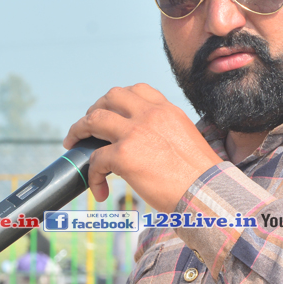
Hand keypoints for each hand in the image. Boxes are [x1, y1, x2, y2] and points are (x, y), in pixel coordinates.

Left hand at [64, 84, 223, 211]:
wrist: (208, 193)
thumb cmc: (202, 177)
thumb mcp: (187, 140)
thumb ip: (166, 133)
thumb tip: (146, 147)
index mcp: (167, 110)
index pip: (137, 90)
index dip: (118, 100)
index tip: (111, 112)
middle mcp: (150, 115)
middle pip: (110, 97)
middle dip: (94, 109)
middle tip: (88, 127)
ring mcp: (135, 132)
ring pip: (93, 120)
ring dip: (79, 131)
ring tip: (74, 144)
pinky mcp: (124, 155)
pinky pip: (95, 159)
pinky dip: (92, 175)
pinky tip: (99, 189)